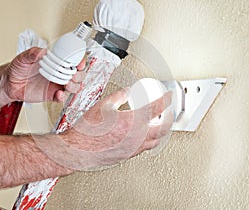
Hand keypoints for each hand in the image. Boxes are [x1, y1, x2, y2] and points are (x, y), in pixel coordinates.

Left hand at [5, 47, 85, 102]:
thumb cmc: (18, 68)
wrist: (9, 83)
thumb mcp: (23, 57)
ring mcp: (56, 84)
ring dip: (74, 86)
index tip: (80, 63)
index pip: (73, 61)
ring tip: (67, 85)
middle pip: (77, 75)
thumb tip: (42, 51)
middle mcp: (59, 73)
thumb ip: (32, 53)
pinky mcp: (51, 95)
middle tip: (74, 75)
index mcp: (56, 62)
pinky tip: (59, 94)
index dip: (79, 62)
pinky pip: (61, 98)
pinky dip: (63, 97)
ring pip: (73, 86)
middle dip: (79, 75)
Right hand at [33, 89, 172, 169]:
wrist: (79, 150)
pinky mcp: (128, 155)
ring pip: (156, 140)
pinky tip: (142, 135)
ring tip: (157, 123)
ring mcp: (134, 148)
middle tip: (167, 111)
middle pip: (163, 128)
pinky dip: (149, 140)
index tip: (169, 95)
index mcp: (133, 121)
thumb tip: (127, 91)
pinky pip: (145, 147)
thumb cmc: (88, 131)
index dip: (166, 99)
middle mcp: (137, 137)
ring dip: (161, 131)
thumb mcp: (104, 105)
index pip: (157, 107)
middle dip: (169, 118)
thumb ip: (119, 96)